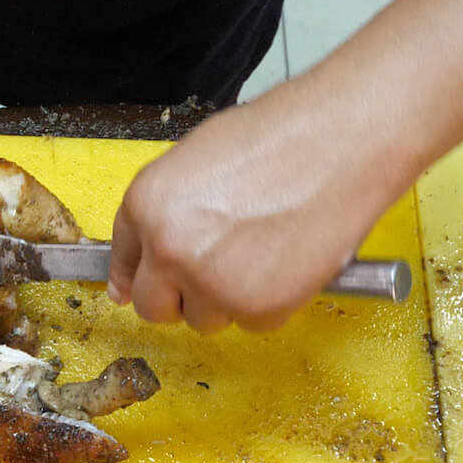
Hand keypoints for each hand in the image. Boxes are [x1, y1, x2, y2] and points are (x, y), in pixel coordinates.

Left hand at [107, 81, 404, 332]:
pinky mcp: (258, 309)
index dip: (136, 276)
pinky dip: (270, 302)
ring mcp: (213, 284)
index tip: (141, 286)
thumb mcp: (197, 159)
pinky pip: (253, 323)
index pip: (123, 263)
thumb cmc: (279, 139)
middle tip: (211, 273)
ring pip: (204, 320)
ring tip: (260, 252)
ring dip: (226, 300)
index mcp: (147, 205)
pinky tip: (285, 260)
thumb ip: (166, 210)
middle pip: (153, 307)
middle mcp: (170, 249)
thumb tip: (148, 253)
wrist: (339, 144)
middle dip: (178, 297)